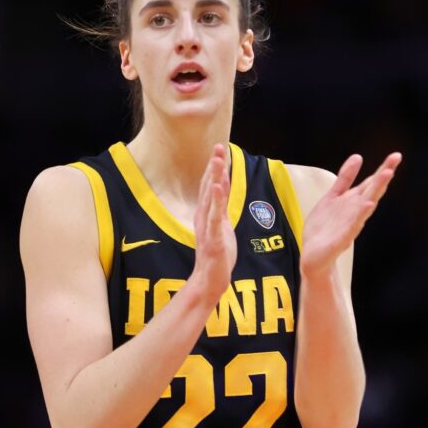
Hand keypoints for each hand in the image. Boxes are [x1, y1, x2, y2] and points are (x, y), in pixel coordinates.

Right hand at [190, 144, 236, 300]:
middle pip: (209, 187)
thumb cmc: (217, 256)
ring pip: (211, 198)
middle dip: (214, 167)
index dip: (215, 168)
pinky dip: (217, 201)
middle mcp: (204, 217)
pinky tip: (219, 187)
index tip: (219, 150)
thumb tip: (224, 192)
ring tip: (218, 160)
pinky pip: (215, 217)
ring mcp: (208, 227)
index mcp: (206, 214)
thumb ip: (221, 209)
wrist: (209, 280)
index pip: (211, 186)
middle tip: (218, 147)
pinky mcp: (214, 238)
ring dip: (215, 178)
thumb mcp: (221, 227)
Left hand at [301, 153, 401, 277]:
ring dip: (376, 190)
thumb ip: (345, 179)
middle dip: (383, 174)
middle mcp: (355, 210)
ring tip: (386, 175)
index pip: (370, 182)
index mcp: (352, 201)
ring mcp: (351, 223)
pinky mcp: (342, 238)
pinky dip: (360, 214)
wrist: (314, 257)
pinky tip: (368, 204)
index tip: (396, 155)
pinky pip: (353, 224)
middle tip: (396, 159)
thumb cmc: (325, 228)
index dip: (382, 169)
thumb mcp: (332, 197)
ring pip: (366, 204)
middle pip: (372, 190)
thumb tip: (358, 156)